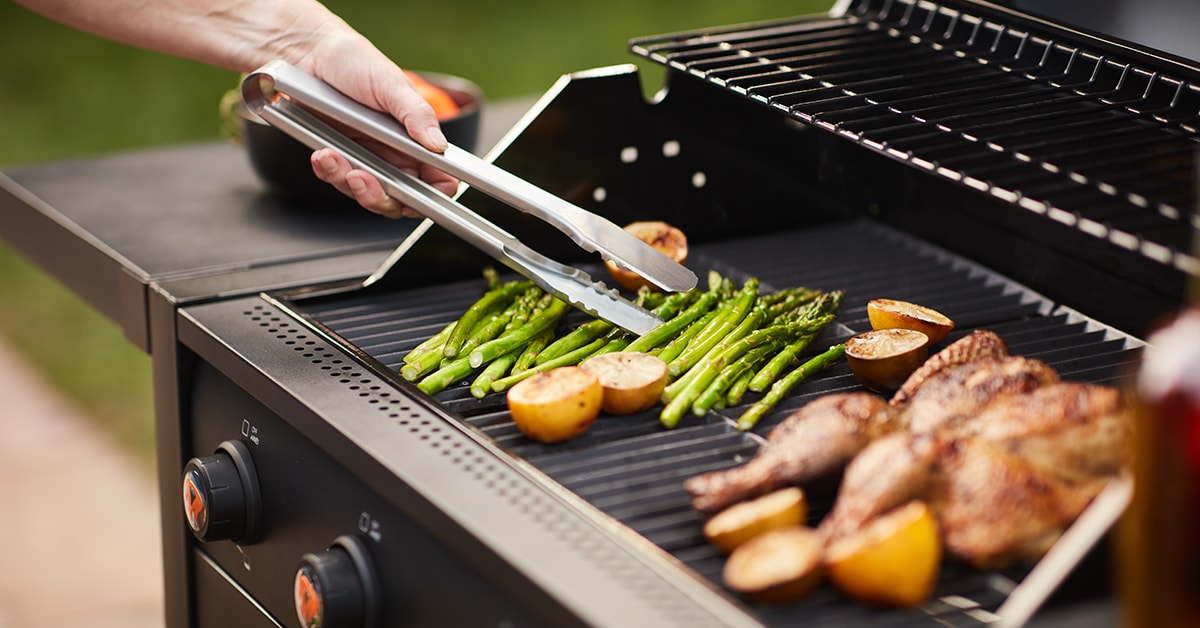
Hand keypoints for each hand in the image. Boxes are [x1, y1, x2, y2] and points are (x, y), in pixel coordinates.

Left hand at [303, 32, 458, 217]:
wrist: (308, 53)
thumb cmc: (355, 61)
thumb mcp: (390, 83)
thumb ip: (417, 114)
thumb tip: (438, 145)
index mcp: (417, 139)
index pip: (437, 180)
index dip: (434, 194)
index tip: (420, 193)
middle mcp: (394, 154)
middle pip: (400, 199)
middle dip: (380, 196)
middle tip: (363, 179)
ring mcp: (366, 159)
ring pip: (366, 194)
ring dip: (349, 183)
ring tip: (333, 157)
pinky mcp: (338, 159)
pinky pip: (336, 179)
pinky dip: (328, 171)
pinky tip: (322, 153)